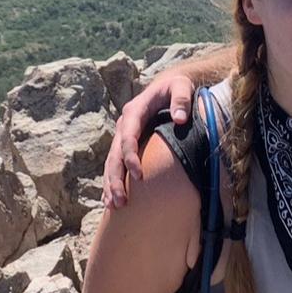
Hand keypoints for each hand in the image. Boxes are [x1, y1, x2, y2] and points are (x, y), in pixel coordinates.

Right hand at [101, 72, 196, 207]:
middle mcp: (124, 124)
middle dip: (116, 179)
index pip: (128, 136)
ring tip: (113, 206)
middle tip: (121, 201)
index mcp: (135, 111)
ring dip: (111, 184)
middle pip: (115, 155)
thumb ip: (182, 99)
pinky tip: (109, 201)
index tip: (139, 175)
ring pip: (111, 163)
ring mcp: (122, 135)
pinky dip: (111, 182)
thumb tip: (180, 118)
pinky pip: (114, 165)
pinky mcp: (125, 144)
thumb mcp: (182, 86)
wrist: (168, 86)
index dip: (131, 156)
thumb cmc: (176, 87)